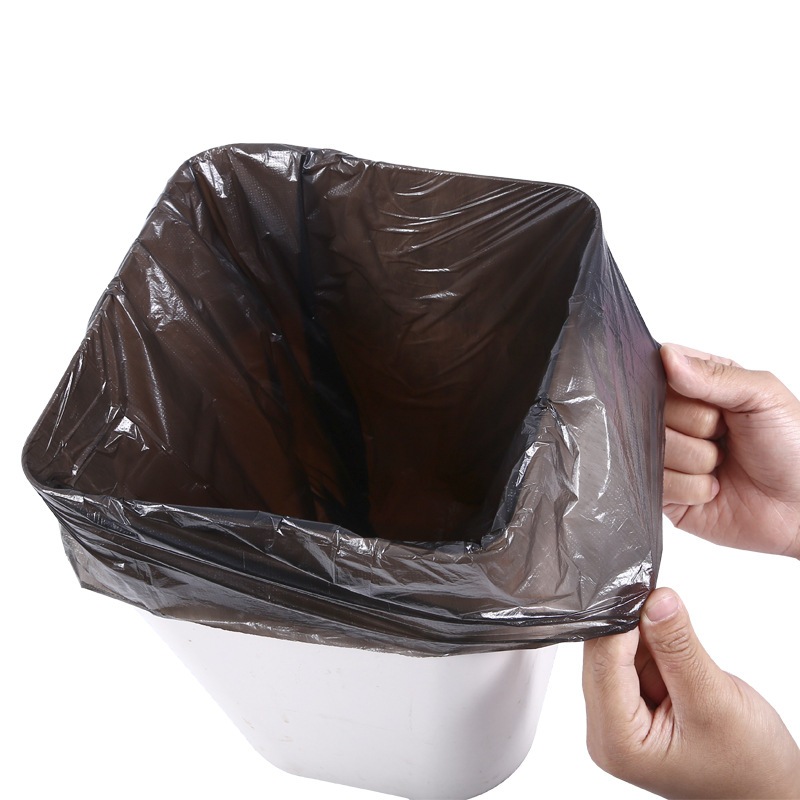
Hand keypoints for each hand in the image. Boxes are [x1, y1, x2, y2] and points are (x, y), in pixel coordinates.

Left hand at [583, 587, 799, 798]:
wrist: (768, 791)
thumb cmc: (747, 768)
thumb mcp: (714, 702)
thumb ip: (679, 648)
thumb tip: (656, 601)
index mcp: (617, 741)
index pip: (603, 664)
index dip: (622, 624)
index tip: (646, 594)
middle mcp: (607, 730)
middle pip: (604, 656)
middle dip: (635, 631)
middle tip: (666, 611)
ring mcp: (619, 717)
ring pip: (618, 652)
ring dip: (647, 640)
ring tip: (684, 654)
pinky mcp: (634, 704)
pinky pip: (633, 659)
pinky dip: (654, 649)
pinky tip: (678, 659)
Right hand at [661, 343, 799, 557]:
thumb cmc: (793, 448)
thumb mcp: (763, 396)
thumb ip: (715, 374)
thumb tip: (666, 357)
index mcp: (697, 385)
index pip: (658, 371)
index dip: (678, 386)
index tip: (710, 401)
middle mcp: (676, 418)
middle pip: (651, 411)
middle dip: (697, 427)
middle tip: (726, 435)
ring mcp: (667, 454)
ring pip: (654, 448)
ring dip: (698, 462)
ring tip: (723, 464)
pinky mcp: (664, 490)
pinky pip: (659, 483)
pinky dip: (693, 490)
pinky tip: (714, 488)